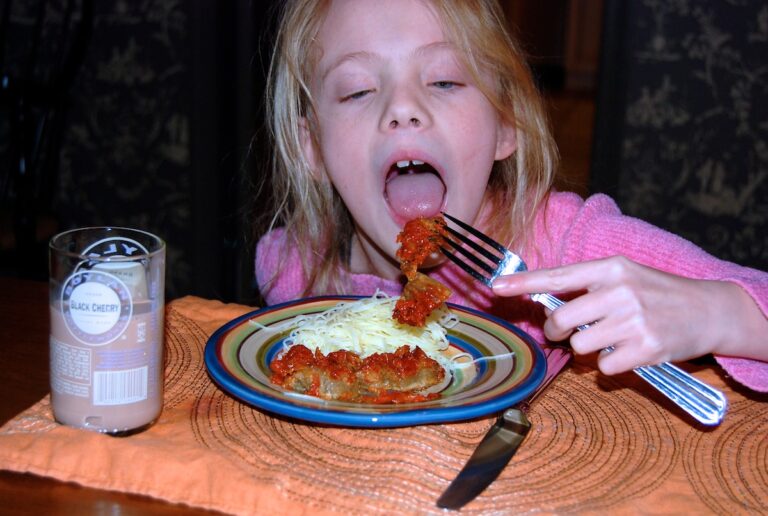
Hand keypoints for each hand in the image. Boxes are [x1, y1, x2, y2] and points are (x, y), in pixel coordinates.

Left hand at [491, 256, 767, 373]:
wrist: (708, 310)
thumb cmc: (657, 292)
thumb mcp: (624, 276)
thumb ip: (587, 287)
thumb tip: (546, 306)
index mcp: (610, 268)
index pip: (557, 276)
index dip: (523, 283)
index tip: (496, 286)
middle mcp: (620, 290)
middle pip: (562, 320)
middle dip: (558, 331)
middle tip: (570, 330)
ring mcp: (634, 320)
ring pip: (580, 346)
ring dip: (588, 348)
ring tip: (612, 337)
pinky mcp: (646, 348)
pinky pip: (604, 367)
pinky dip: (611, 365)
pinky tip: (630, 351)